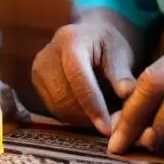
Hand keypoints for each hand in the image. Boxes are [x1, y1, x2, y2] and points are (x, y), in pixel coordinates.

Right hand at [31, 21, 136, 135]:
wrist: (91, 35)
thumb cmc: (109, 44)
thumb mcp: (121, 53)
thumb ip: (122, 75)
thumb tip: (127, 95)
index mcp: (70, 41)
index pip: (78, 78)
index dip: (93, 106)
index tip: (108, 128)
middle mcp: (48, 54)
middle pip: (64, 97)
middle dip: (88, 116)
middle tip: (111, 124)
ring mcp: (38, 69)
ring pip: (57, 107)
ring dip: (81, 118)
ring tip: (101, 115)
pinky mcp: (36, 82)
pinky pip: (53, 109)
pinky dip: (72, 116)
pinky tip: (88, 111)